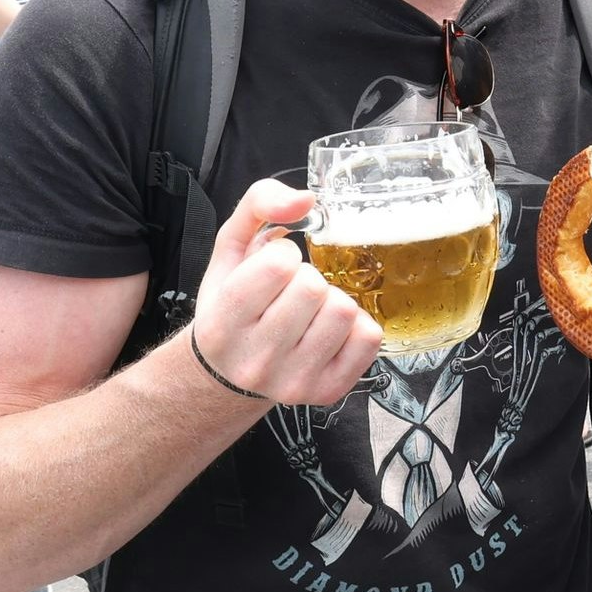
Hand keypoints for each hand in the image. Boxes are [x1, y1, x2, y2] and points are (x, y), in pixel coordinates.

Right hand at [190, 179, 384, 406]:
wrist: (229, 372)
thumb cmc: (232, 304)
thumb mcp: (230, 248)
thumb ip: (259, 205)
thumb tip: (306, 199)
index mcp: (223, 324)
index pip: (279, 265)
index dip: (282, 254)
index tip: (273, 269)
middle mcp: (255, 359)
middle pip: (314, 288)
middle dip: (308, 277)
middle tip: (291, 292)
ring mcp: (293, 381)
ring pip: (343, 312)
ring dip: (333, 299)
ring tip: (311, 310)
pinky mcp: (327, 391)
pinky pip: (369, 338)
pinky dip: (357, 324)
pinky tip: (330, 328)